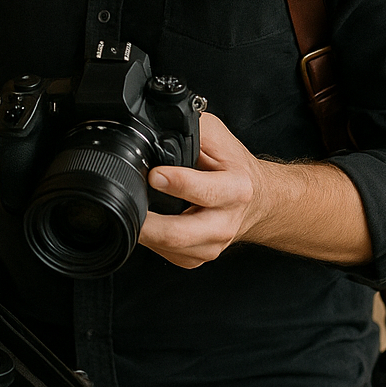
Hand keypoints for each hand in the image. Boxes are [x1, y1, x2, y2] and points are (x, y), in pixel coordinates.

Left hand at [136, 112, 263, 269]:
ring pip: (171, 248)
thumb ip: (189, 130)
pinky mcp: (199, 257)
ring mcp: (213, 244)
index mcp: (235, 190)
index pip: (205, 192)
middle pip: (180, 234)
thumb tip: (155, 129)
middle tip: (128, 207)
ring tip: (131, 213)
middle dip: (149, 224)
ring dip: (145, 233)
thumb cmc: (234, 165)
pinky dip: (152, 241)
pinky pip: (168, 254)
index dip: (178, 183)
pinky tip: (147, 224)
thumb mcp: (216, 136)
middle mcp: (225, 222)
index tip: (154, 176)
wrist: (257, 198)